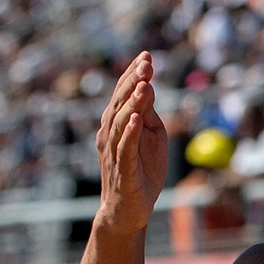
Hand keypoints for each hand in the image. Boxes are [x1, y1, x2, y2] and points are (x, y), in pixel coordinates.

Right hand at [95, 52, 169, 235]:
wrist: (129, 209)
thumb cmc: (142, 170)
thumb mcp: (153, 136)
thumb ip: (150, 113)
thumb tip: (150, 86)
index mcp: (118, 124)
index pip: (124, 95)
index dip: (134, 75)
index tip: (147, 55)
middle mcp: (111, 134)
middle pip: (120, 104)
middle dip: (133, 82)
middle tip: (146, 63)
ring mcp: (114, 152)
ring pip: (121, 123)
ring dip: (133, 104)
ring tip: (145, 85)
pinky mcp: (122, 171)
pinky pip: (124, 150)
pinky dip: (130, 134)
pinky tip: (137, 120)